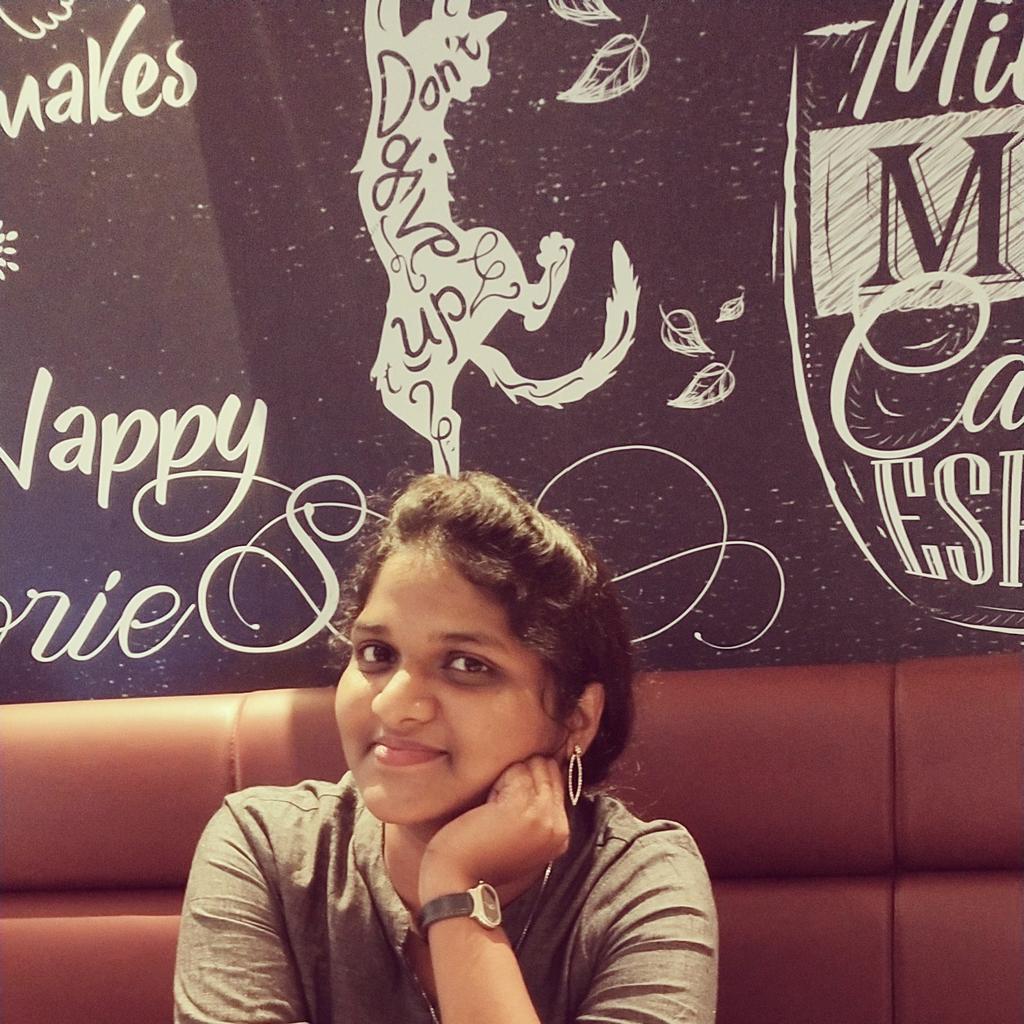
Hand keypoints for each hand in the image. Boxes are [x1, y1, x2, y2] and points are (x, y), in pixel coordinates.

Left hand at [419, 756, 568, 903]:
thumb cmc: (479, 858)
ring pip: (533, 765)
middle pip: (547, 768)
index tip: (507, 805)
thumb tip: (539, 767)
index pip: (556, 780)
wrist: (458, 884)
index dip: (528, 781)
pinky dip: (497, 781)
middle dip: (522, 775)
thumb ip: (537, 810)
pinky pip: (516, 771)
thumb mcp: (519, 838)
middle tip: (500, 806)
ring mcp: (544, 817)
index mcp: (561, 835)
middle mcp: (559, 826)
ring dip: (509, 777)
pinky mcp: (524, 809)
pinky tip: (488, 809)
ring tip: (494, 809)